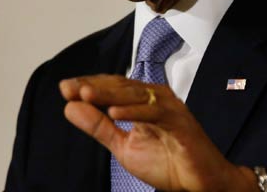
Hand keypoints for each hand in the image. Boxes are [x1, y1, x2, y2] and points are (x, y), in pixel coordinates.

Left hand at [59, 74, 257, 191]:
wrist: (201, 183)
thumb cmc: (169, 163)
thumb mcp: (124, 147)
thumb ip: (99, 127)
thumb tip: (71, 106)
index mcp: (144, 102)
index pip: (113, 87)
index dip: (89, 85)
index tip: (65, 88)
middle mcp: (158, 99)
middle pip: (122, 87)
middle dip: (94, 86)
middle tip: (70, 88)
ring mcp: (171, 109)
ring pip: (136, 95)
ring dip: (110, 94)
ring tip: (85, 94)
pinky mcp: (181, 123)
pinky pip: (156, 113)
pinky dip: (135, 112)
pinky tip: (114, 113)